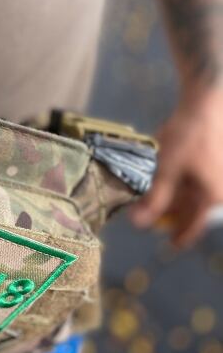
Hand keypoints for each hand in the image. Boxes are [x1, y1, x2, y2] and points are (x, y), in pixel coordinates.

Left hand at [130, 88, 222, 246]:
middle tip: (146, 214)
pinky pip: (191, 184)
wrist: (204, 107)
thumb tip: (139, 224)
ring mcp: (214, 179)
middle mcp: (216, 192)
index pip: (193, 227)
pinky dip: (176, 186)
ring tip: (148, 197)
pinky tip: (161, 178)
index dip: (180, 237)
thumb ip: (154, 199)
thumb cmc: (187, 138)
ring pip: (188, 198)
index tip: (170, 245)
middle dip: (168, 215)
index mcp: (209, 197)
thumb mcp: (166, 170)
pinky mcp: (208, 167)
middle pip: (188, 211)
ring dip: (170, 199)